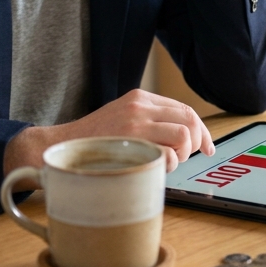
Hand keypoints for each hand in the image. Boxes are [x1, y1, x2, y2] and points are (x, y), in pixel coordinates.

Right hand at [4, 89, 214, 175]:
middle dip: (196, 143)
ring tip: (165, 163)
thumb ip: (151, 123)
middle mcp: (141, 106)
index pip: (185, 110)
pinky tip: (153, 168)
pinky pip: (168, 153)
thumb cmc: (93, 142)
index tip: (207, 147)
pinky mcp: (131, 142)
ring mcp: (136, 122)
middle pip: (190, 120)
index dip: (202, 131)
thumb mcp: (123, 120)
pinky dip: (169, 165)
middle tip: (187, 157)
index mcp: (141, 98)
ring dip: (182, 155)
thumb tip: (185, 138)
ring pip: (184, 135)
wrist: (58, 148)